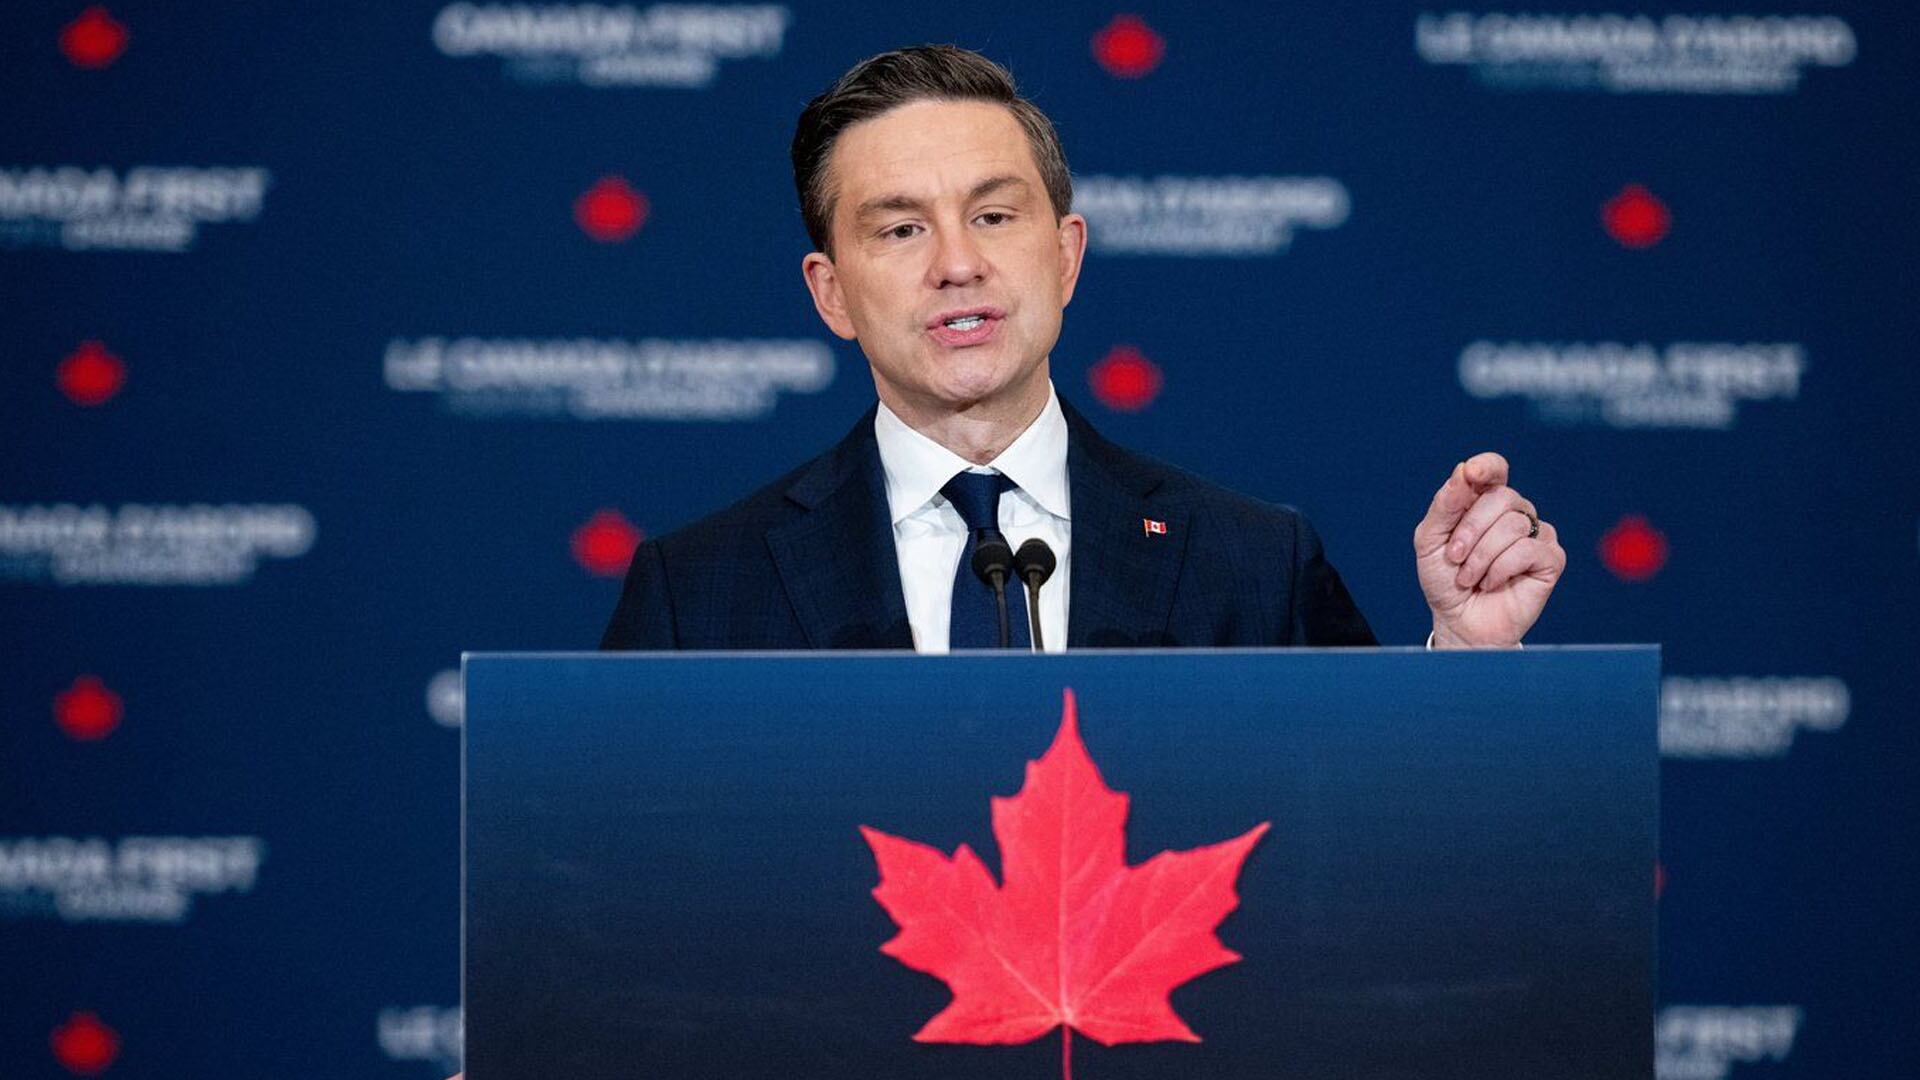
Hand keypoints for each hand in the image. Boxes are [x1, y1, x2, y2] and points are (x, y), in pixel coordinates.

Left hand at [1413, 452, 1565, 647]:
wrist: (1458, 621)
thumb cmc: (1444, 580)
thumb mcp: (1430, 541)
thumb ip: (1444, 505)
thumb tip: (1463, 470)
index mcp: (1484, 501)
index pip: (1495, 469)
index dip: (1486, 466)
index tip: (1472, 473)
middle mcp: (1514, 512)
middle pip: (1501, 497)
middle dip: (1470, 529)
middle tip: (1454, 557)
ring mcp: (1535, 534)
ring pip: (1513, 525)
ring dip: (1481, 556)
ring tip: (1470, 577)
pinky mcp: (1551, 558)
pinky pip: (1527, 550)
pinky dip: (1500, 569)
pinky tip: (1492, 582)